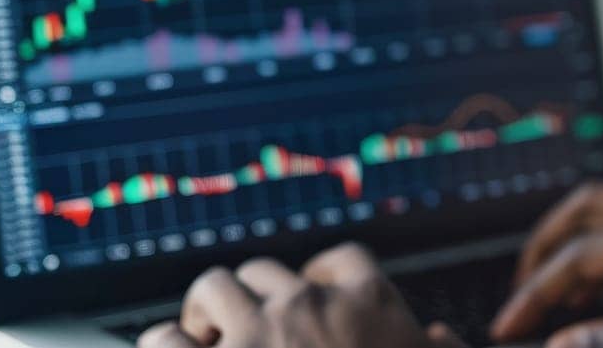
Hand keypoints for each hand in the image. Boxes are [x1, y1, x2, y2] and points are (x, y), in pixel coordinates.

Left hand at [137, 243, 466, 347]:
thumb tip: (440, 334)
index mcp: (369, 301)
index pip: (342, 262)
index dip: (321, 280)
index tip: (312, 301)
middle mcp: (308, 304)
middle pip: (265, 272)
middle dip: (251, 299)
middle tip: (246, 332)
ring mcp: (256, 333)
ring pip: (212, 286)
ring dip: (205, 313)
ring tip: (205, 341)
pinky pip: (163, 338)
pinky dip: (161, 345)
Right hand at [491, 185, 602, 347]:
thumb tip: (564, 343)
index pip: (582, 256)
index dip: (536, 296)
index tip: (506, 331)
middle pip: (585, 207)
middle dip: (542, 251)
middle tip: (517, 302)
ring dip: (571, 245)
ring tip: (548, 298)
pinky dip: (601, 247)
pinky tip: (599, 291)